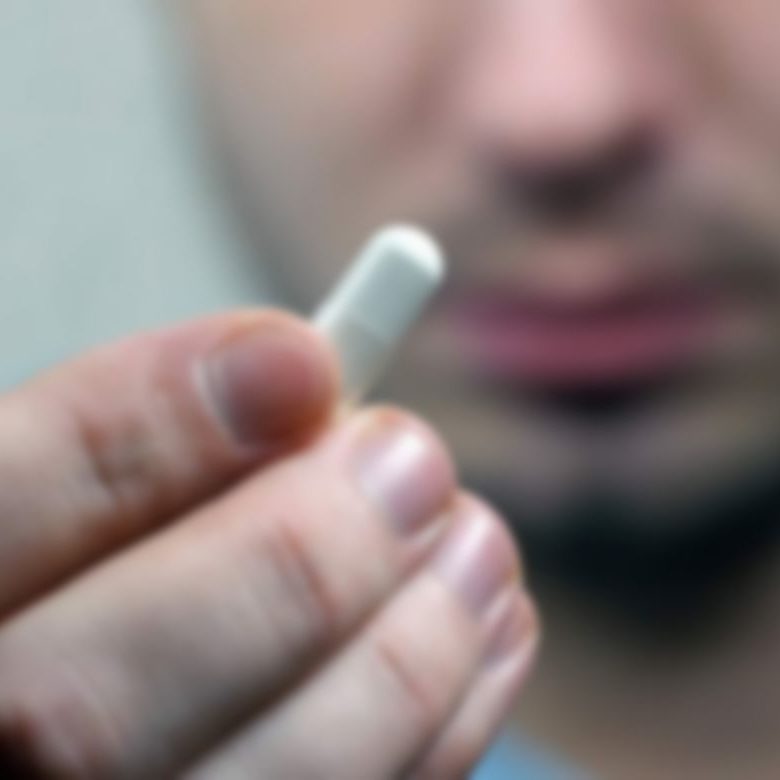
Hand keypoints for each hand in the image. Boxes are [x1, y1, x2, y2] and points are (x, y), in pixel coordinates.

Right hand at [0, 310, 538, 778]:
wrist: (69, 730)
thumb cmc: (83, 596)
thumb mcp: (68, 510)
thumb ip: (143, 460)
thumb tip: (298, 373)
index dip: (147, 424)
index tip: (301, 354)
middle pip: (89, 717)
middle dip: (294, 561)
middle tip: (418, 457)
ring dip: (402, 659)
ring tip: (480, 544)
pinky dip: (439, 733)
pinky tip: (490, 635)